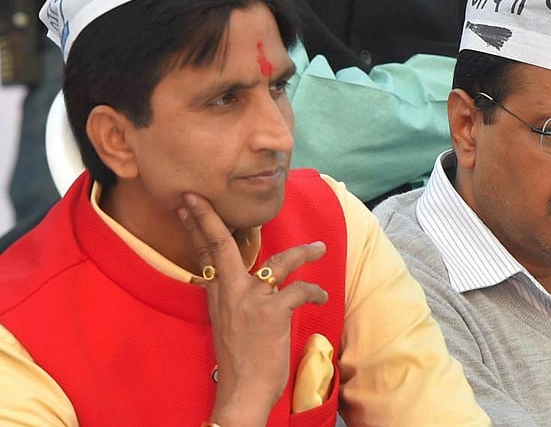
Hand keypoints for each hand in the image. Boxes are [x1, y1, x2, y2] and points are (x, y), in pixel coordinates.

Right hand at [178, 192, 328, 425]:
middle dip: (210, 218)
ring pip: (279, 263)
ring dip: (304, 252)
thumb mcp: (225, 322)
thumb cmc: (240, 360)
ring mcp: (251, 301)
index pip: (205, 253)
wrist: (242, 392)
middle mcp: (231, 293)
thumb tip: (231, 279)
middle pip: (219, 246)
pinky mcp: (273, 313)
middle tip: (202, 196)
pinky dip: (315, 291)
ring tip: (320, 247)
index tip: (189, 202)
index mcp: (218, 295)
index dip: (198, 226)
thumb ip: (229, 297)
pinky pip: (299, 290)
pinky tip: (322, 296)